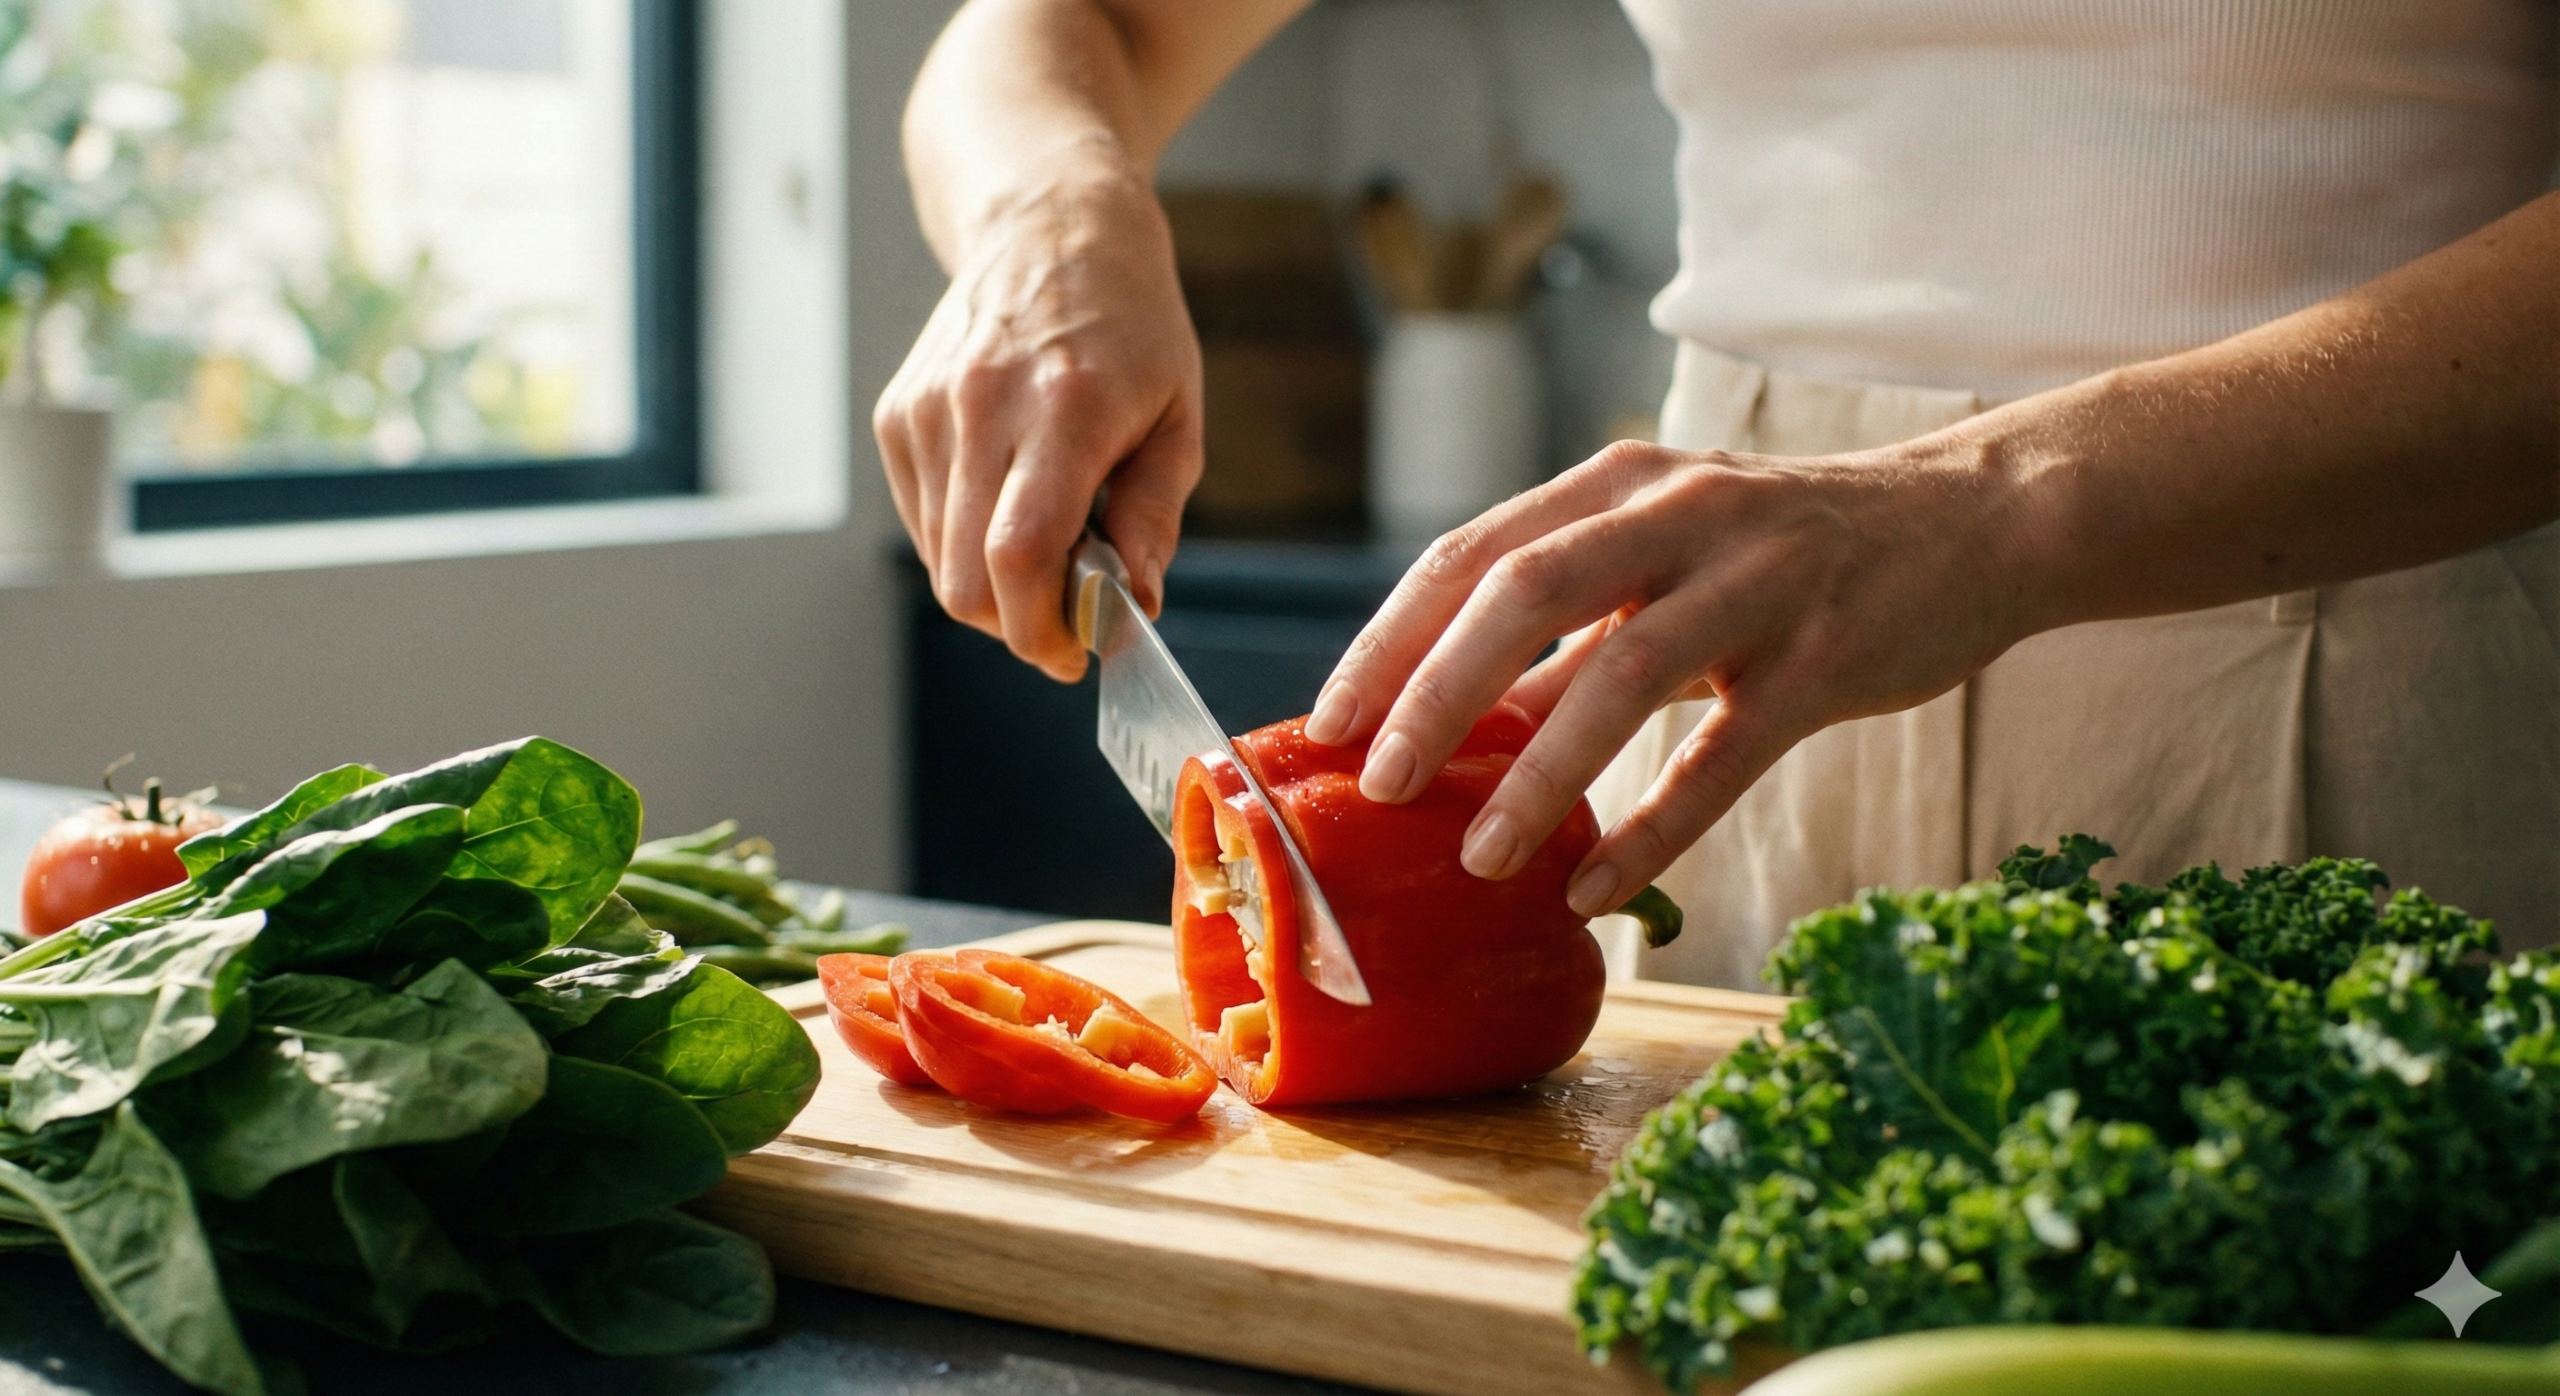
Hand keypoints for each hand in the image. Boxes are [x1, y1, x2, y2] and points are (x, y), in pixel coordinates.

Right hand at [875, 169, 1202, 680]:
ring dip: (992, 584)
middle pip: (966, 579)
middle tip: (1064, 617)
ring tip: (1046, 541)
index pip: (1019, 555)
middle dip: (1016, 625)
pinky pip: (922, 521)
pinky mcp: (897, 416)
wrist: (1048, 225)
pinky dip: (963, 541)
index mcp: (1064, 408)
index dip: (1039, 628)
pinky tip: (1007, 500)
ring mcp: (927, 411)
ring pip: (939, 560)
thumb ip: (1154, 516)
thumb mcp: (1178, 415)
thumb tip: (1133, 603)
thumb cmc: (1131, 325)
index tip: (1074, 652)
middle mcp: (982, 407)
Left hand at [1302, 437, 2040, 915]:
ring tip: (1478, 857)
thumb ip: (1569, 619)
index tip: (1328, 723)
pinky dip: (1654, 828)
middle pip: (1527, 592)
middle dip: (1437, 694)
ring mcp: (1758, 581)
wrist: (1972, 524)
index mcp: (1617, 484)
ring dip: (1541, 773)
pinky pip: (1723, 755)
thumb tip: (1447, 718)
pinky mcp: (1825, 657)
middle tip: (1379, 785)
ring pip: (1623, 672)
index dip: (1391, 639)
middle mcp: (1678, 511)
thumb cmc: (1786, 551)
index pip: (1472, 553)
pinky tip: (1595, 888)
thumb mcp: (1667, 551)